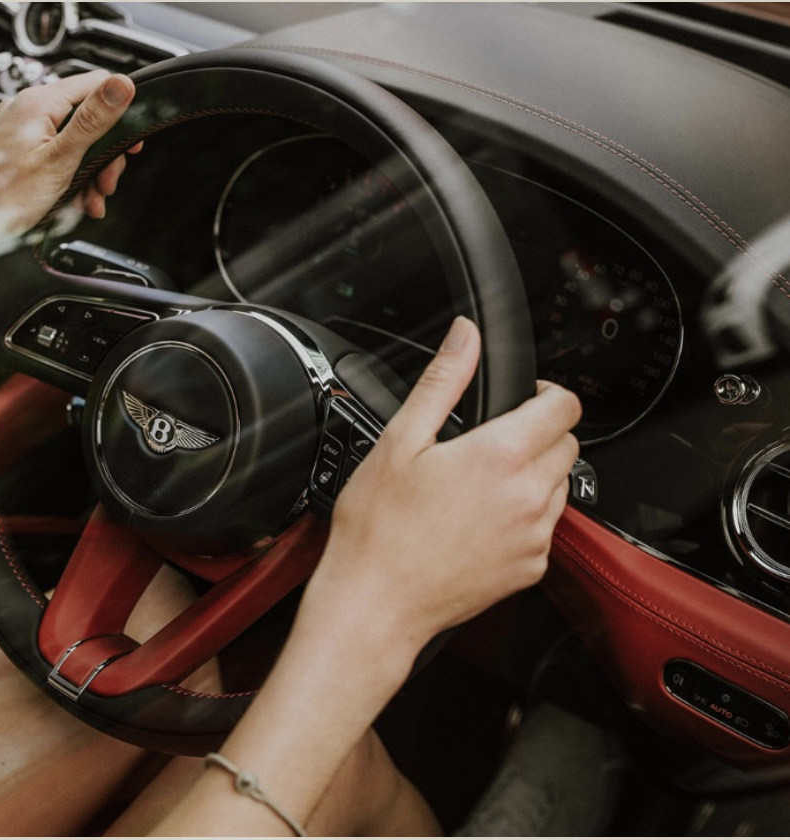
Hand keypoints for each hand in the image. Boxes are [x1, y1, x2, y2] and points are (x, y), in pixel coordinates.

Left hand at [0, 70, 136, 265]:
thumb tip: (121, 85)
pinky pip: (52, 156)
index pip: (96, 84)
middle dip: (104, 154)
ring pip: (72, 141)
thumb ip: (92, 120)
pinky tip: (72, 201)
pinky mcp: (14, 151)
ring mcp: (18, 130)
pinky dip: (68, 177)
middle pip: (86, 118)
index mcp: (38, 103)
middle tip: (107, 183)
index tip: (130, 142)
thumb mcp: (59, 160)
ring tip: (89, 200)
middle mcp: (25, 110)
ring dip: (88, 172)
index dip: (121, 112)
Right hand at [310, 317, 580, 649]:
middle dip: (537, 433)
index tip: (522, 398)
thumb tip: (464, 337)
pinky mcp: (530, 568)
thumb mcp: (399, 440)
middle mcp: (529, 496)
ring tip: (477, 485)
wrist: (375, 602)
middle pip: (567, 444)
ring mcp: (534, 536)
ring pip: (559, 486)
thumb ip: (442, 380)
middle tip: (487, 443)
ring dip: (532, 475)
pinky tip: (477, 522)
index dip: (546, 392)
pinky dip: (522, 518)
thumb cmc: (378, 529)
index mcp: (501, 456)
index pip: (564, 405)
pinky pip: (544, 528)